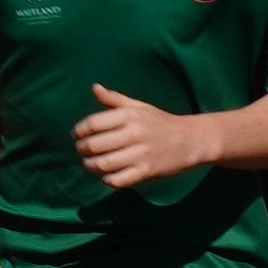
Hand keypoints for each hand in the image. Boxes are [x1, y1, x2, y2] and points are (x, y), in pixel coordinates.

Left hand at [72, 82, 205, 187]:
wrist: (191, 139)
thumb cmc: (160, 122)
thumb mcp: (139, 106)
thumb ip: (114, 99)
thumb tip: (94, 87)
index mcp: (130, 115)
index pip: (93, 123)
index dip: (79, 131)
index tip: (76, 135)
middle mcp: (134, 133)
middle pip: (95, 145)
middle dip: (82, 149)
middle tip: (81, 151)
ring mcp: (140, 153)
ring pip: (103, 164)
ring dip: (90, 166)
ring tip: (89, 163)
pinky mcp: (146, 171)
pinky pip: (118, 180)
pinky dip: (107, 180)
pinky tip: (106, 175)